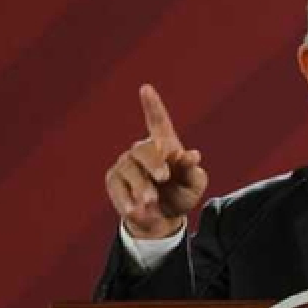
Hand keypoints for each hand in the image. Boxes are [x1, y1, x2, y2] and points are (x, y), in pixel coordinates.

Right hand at [104, 84, 207, 239]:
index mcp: (166, 145)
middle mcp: (143, 150)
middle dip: (155, 163)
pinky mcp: (114, 180)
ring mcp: (126, 163)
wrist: (162, 219)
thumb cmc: (181, 195)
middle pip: (145, 149)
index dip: (152, 105)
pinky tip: (136, 210)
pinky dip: (128, 200)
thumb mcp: (193, 186)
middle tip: (164, 178)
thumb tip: (192, 155)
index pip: (158, 121)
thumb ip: (193, 170)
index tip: (146, 88)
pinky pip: (118, 187)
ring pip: (130, 169)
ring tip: (153, 202)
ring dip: (143, 187)